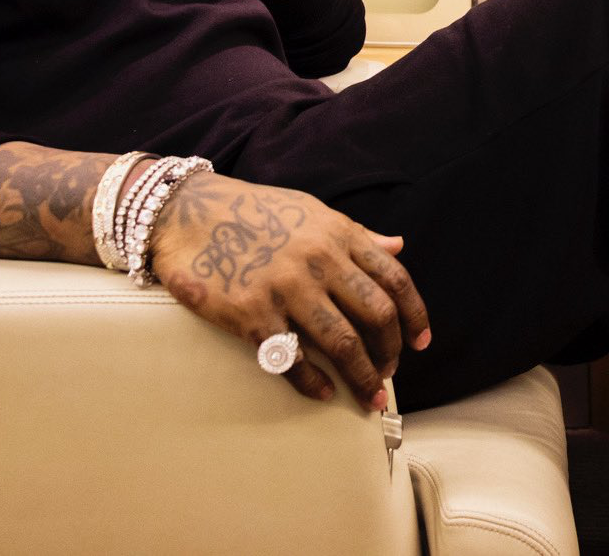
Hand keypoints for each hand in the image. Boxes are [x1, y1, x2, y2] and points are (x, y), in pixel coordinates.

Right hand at [146, 172, 431, 408]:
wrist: (187, 211)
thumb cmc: (254, 211)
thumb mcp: (311, 212)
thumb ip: (356, 235)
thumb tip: (397, 246)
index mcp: (338, 234)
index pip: (395, 279)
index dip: (415, 315)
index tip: (421, 342)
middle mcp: (319, 260)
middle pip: (376, 315)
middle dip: (391, 352)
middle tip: (389, 374)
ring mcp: (286, 287)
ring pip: (342, 342)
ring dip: (362, 376)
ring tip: (369, 396)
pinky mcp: (251, 313)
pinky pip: (291, 358)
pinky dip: (311, 382)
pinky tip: (322, 393)